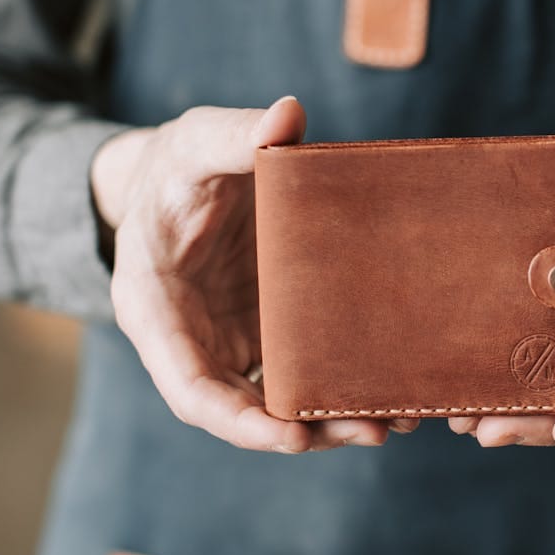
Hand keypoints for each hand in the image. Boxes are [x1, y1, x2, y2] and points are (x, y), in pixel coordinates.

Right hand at [91, 97, 415, 451]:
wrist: (180, 177)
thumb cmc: (177, 165)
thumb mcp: (196, 143)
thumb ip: (235, 134)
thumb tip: (287, 116)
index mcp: (157, 310)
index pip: (191, 389)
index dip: (238, 421)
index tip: (290, 437)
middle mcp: (195, 341)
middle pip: (244, 410)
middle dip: (303, 432)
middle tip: (371, 432)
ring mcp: (233, 341)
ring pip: (278, 400)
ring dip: (331, 419)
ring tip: (396, 420)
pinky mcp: (268, 332)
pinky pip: (302, 370)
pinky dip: (340, 385)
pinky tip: (392, 390)